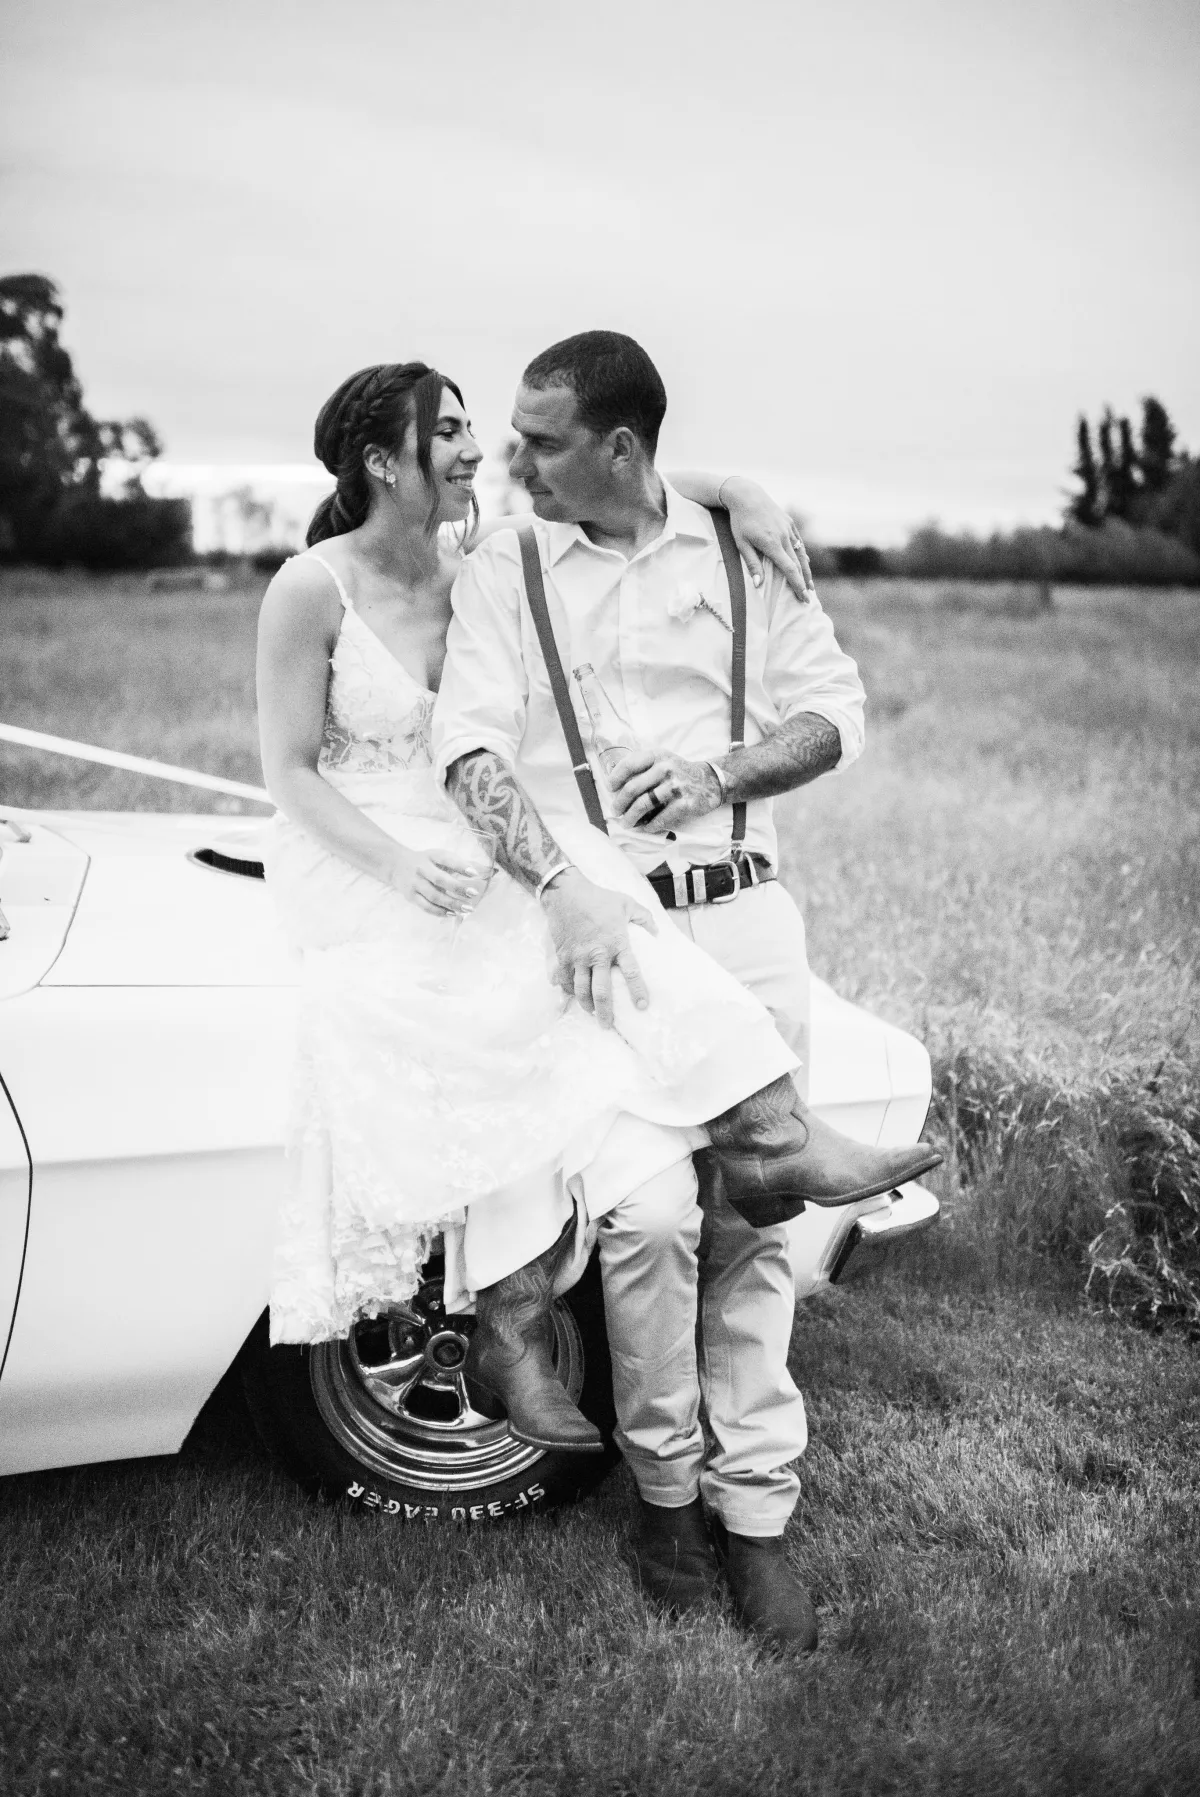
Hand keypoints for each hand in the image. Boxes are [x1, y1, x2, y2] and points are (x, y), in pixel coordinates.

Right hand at [389, 845, 487, 917]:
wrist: (397, 865)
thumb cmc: (425, 862)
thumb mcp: (437, 856)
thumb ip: (456, 863)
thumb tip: (484, 871)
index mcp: (431, 856)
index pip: (446, 859)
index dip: (460, 866)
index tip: (474, 873)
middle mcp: (421, 869)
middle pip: (439, 879)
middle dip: (457, 888)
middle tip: (473, 894)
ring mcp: (415, 883)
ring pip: (433, 896)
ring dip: (452, 904)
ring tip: (467, 909)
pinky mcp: (411, 896)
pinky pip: (426, 907)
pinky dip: (440, 912)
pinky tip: (453, 913)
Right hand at [540, 868, 658, 1027]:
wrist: (566, 893)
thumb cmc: (599, 898)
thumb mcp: (627, 903)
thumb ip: (644, 918)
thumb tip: (656, 932)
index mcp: (617, 943)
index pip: (631, 972)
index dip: (638, 991)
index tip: (643, 1006)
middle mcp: (597, 955)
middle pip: (601, 991)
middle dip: (605, 1012)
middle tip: (608, 1025)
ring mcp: (577, 957)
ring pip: (581, 990)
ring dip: (586, 1005)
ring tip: (591, 1013)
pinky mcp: (562, 956)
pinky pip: (564, 980)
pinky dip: (568, 990)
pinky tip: (572, 996)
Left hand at [608, 747, 722, 833]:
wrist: (709, 781)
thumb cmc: (678, 772)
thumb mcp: (662, 760)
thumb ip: (642, 767)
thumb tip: (615, 786)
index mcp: (657, 756)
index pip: (629, 764)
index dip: (615, 778)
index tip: (610, 789)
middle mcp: (666, 768)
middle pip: (632, 788)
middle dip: (620, 803)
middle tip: (615, 811)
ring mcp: (675, 786)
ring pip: (643, 805)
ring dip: (631, 817)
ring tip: (627, 823)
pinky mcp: (684, 803)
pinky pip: (660, 818)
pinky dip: (649, 826)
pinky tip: (645, 828)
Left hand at [720, 476, 813, 599]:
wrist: (746, 495)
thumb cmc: (740, 521)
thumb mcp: (741, 544)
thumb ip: (752, 564)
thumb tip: (759, 585)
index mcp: (772, 544)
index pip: (789, 570)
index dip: (797, 585)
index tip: (803, 598)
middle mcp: (784, 537)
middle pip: (798, 564)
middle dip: (804, 583)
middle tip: (808, 598)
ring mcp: (788, 529)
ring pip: (800, 554)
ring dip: (806, 571)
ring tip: (810, 585)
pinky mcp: (789, 523)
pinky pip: (798, 542)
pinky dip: (803, 554)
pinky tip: (805, 562)